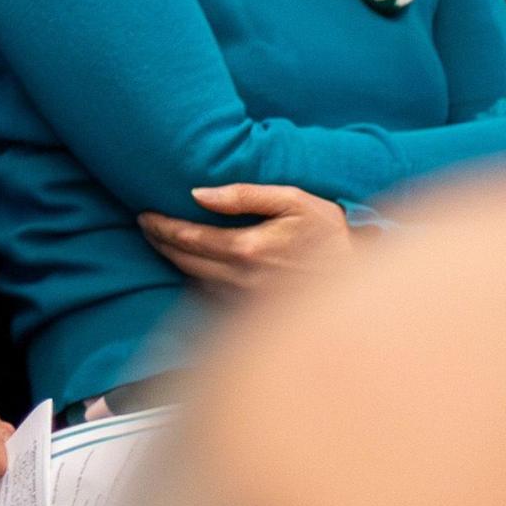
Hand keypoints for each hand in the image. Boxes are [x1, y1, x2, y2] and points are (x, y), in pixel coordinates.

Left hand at [137, 183, 353, 291]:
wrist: (361, 275)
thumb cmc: (330, 233)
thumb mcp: (293, 201)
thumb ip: (244, 195)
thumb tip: (198, 194)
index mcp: (247, 249)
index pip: (188, 238)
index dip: (161, 226)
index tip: (144, 214)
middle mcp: (241, 278)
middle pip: (183, 260)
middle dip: (159, 242)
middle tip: (145, 225)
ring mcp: (245, 299)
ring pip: (193, 279)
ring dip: (172, 260)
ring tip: (160, 240)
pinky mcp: (253, 311)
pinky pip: (210, 294)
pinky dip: (194, 278)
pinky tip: (190, 264)